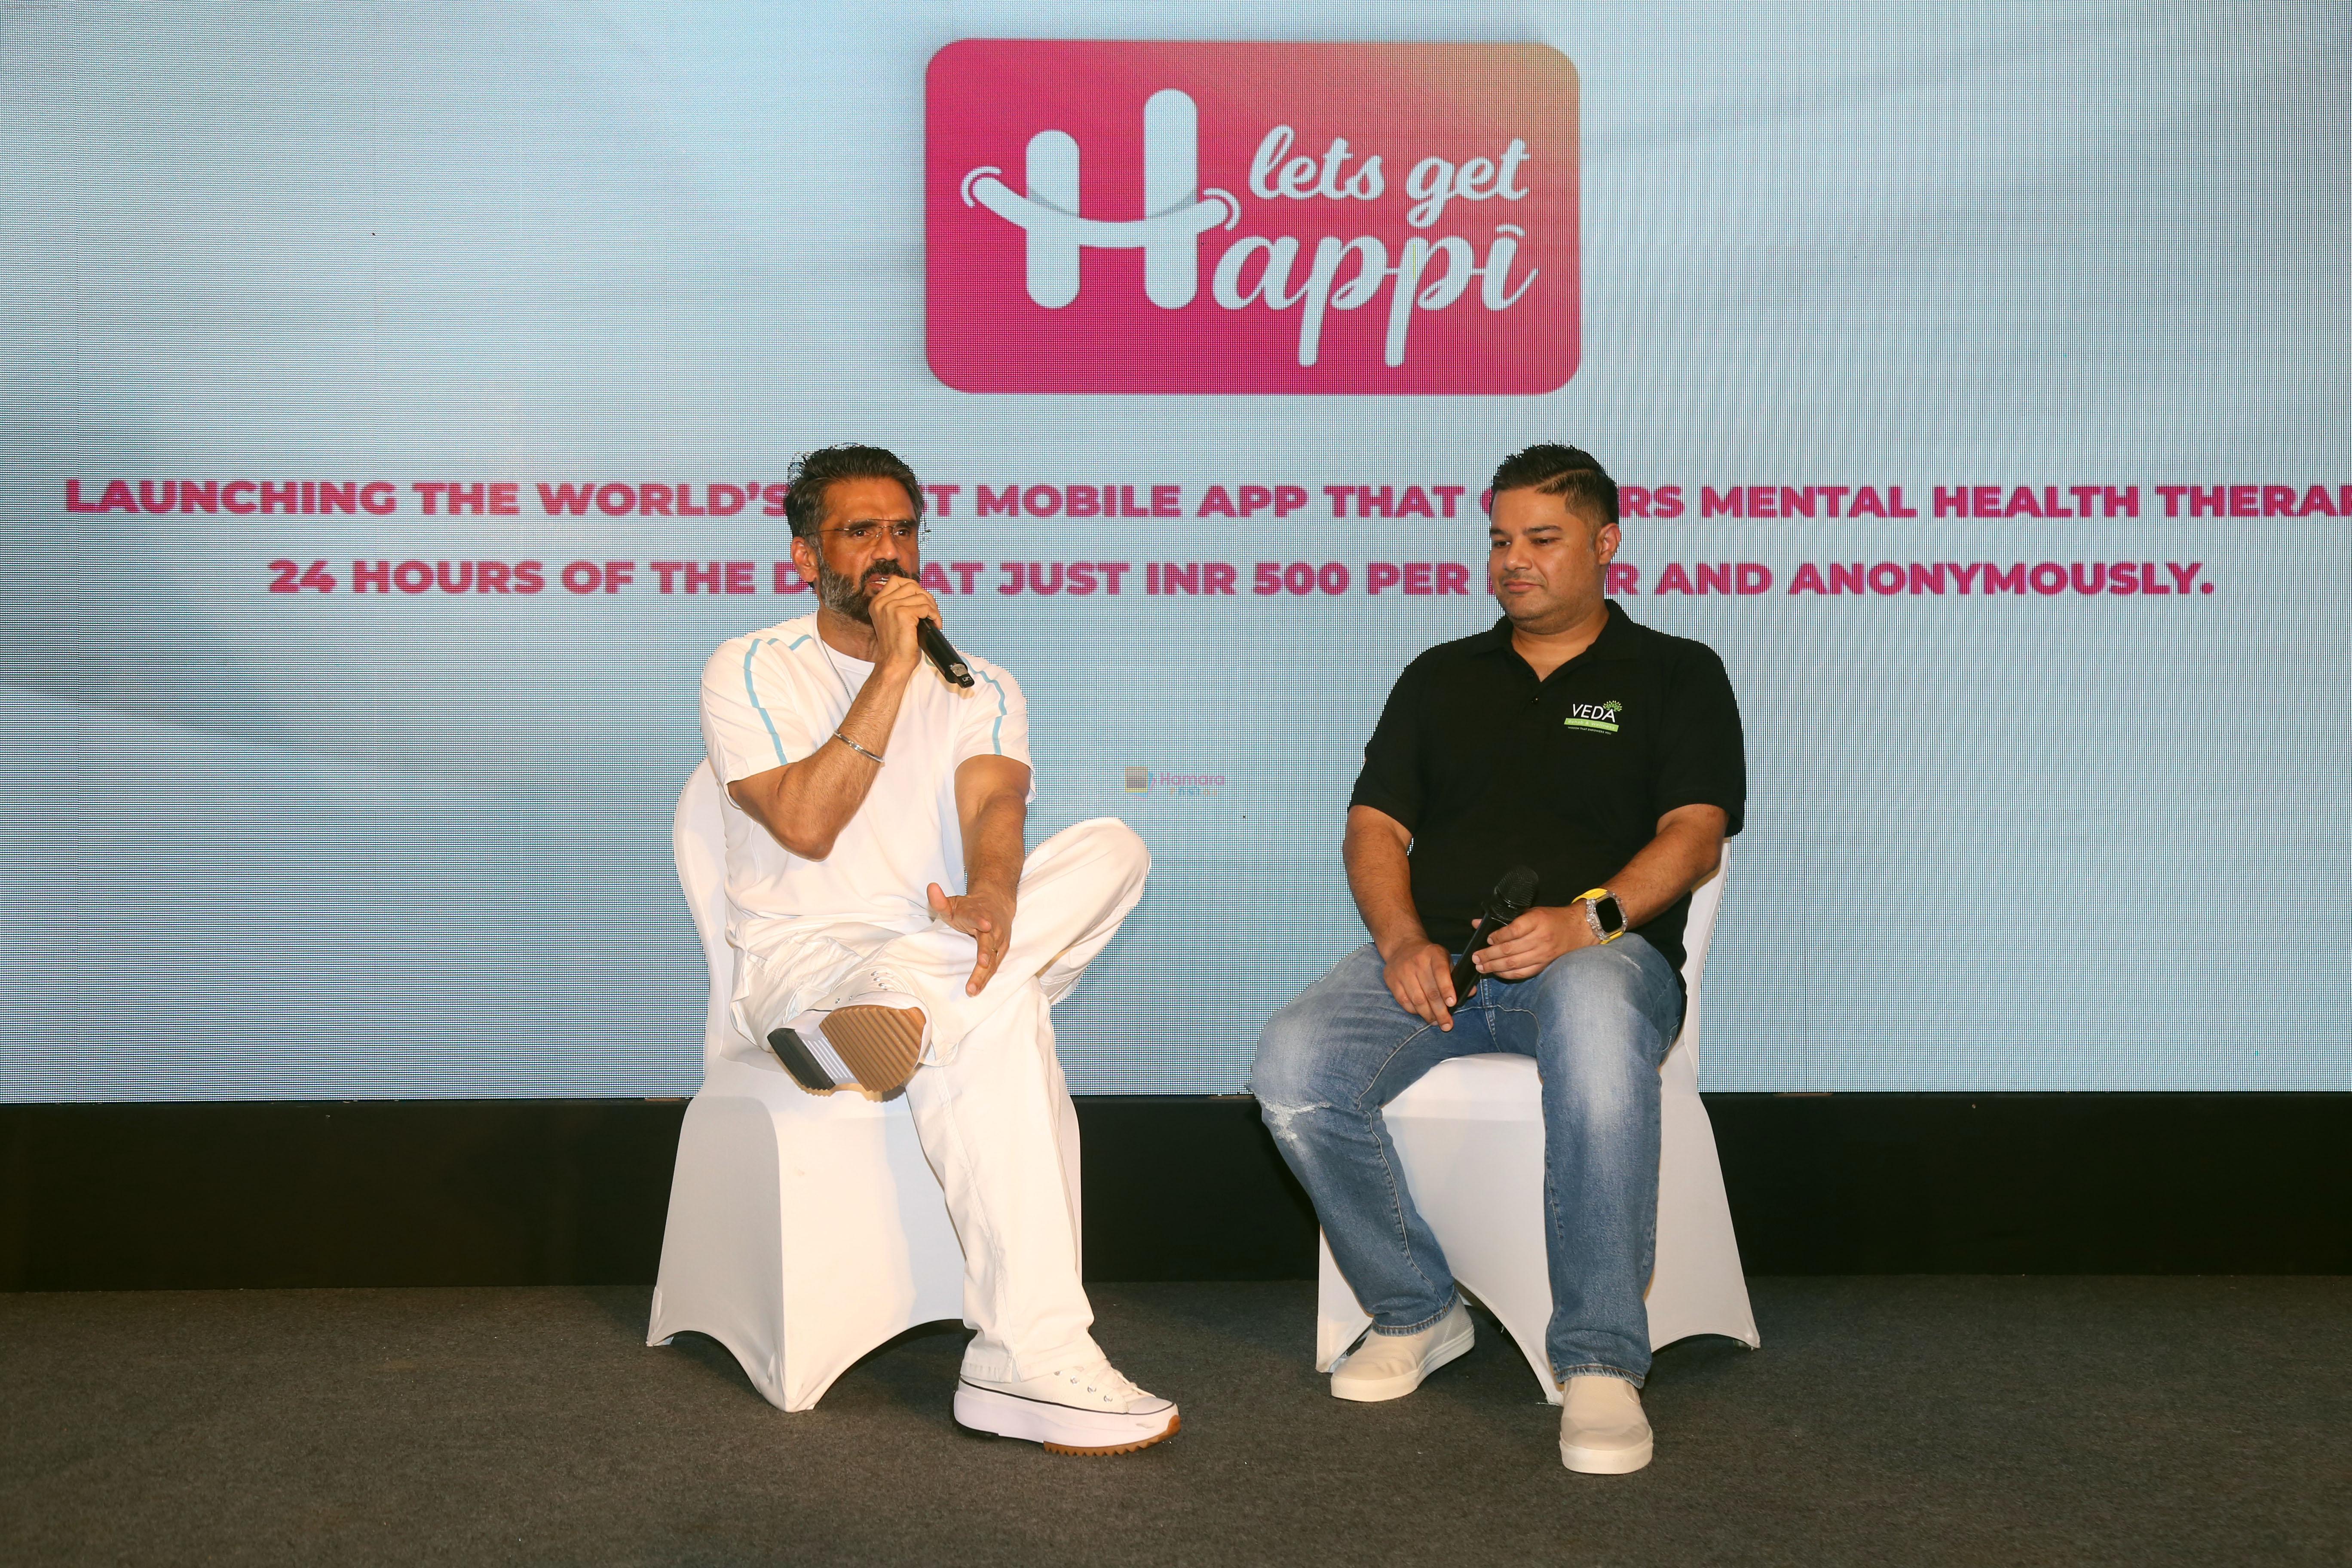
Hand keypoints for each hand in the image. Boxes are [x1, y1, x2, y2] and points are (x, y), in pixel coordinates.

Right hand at [867, 574, 943, 676]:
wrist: (894, 663)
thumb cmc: (897, 646)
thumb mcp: (893, 620)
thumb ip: (900, 604)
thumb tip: (920, 594)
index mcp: (877, 602)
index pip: (897, 580)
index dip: (914, 588)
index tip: (921, 601)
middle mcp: (882, 602)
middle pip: (911, 585)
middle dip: (926, 597)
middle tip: (931, 611)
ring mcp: (891, 607)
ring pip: (921, 596)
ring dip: (932, 607)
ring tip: (934, 619)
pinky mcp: (902, 614)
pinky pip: (925, 607)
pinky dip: (934, 615)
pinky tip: (935, 624)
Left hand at [928, 881, 1014, 994]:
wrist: (997, 903)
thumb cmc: (970, 908)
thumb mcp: (953, 903)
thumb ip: (940, 900)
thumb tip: (930, 887)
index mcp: (977, 914)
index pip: (979, 917)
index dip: (981, 921)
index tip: (985, 925)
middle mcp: (992, 928)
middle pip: (989, 942)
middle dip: (985, 954)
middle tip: (982, 964)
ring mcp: (999, 940)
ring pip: (993, 959)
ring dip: (984, 974)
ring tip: (972, 989)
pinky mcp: (1002, 950)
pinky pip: (994, 966)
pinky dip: (986, 978)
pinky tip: (976, 989)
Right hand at [1380, 938, 1456, 1029]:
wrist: (1402, 946)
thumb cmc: (1429, 957)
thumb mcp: (1444, 959)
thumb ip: (1456, 976)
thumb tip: (1470, 992)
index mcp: (1434, 954)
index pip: (1441, 972)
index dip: (1447, 989)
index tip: (1452, 1004)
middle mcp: (1417, 962)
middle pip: (1430, 991)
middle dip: (1440, 1011)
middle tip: (1447, 1024)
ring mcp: (1403, 971)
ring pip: (1417, 1000)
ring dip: (1428, 1015)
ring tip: (1436, 1022)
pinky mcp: (1392, 980)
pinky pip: (1404, 1001)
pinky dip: (1414, 1011)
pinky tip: (1422, 1014)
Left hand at [1471, 904, 1590, 981]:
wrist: (1578, 928)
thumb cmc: (1551, 918)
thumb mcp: (1529, 912)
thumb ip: (1504, 919)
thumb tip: (1477, 923)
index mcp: (1536, 921)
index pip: (1513, 931)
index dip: (1497, 937)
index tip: (1487, 938)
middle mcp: (1540, 938)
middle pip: (1509, 950)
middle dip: (1489, 955)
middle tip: (1476, 957)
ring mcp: (1543, 954)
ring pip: (1514, 964)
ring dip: (1494, 967)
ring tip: (1481, 966)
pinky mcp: (1544, 965)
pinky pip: (1523, 973)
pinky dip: (1507, 974)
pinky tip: (1496, 972)